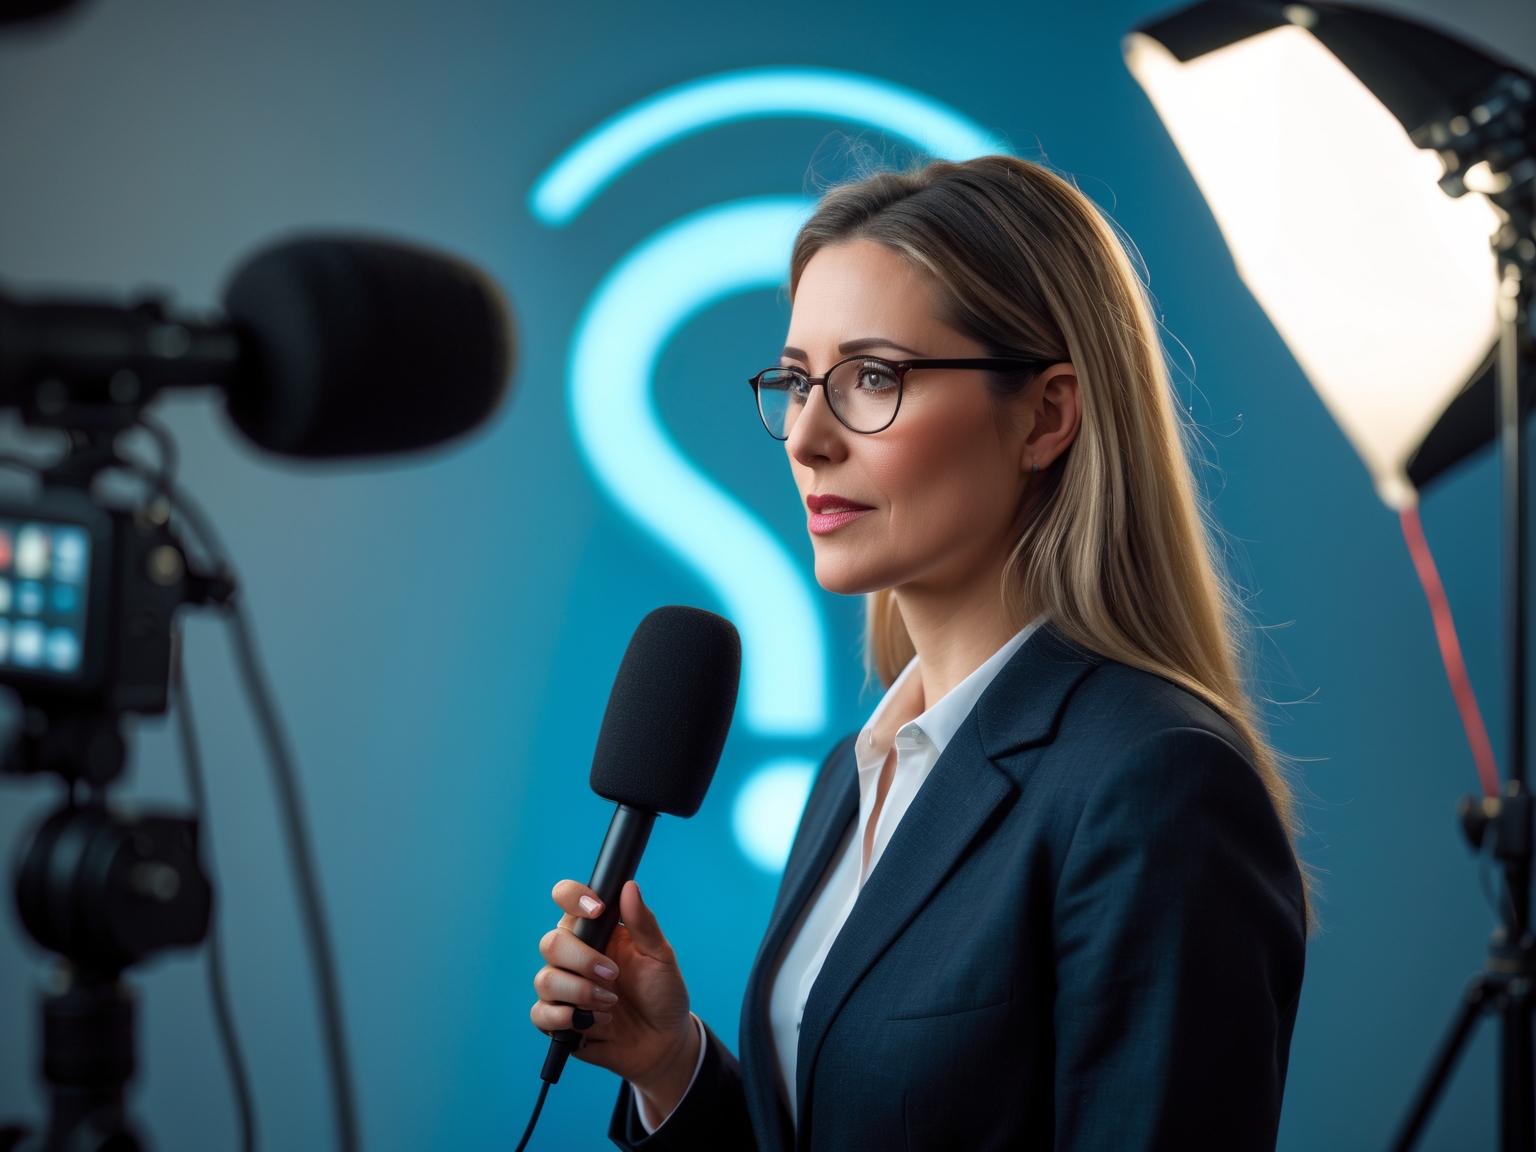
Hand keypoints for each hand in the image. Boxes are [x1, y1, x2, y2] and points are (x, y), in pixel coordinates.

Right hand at [531, 879, 700, 1119]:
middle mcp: (575, 956)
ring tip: (610, 1004)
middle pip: (551, 943)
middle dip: (582, 960)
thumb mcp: (660, 957)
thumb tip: (629, 886)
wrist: (664, 1042)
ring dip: (579, 992)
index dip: (572, 897)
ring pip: (544, 980)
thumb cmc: (662, 994)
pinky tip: (592, 1022)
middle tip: (614, 974)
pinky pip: (540, 1014)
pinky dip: (564, 1018)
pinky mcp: (558, 1020)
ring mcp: (564, 989)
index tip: (597, 909)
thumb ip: (643, 923)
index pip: (568, 901)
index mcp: (597, 933)